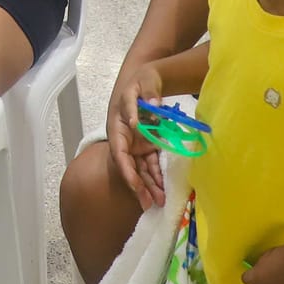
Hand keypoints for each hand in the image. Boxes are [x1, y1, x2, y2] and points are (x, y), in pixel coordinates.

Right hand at [106, 62, 166, 208]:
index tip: (134, 184)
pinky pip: (153, 163)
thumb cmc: (142, 80)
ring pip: (142, 168)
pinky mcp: (150, 145)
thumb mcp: (145, 81)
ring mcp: (138, 144)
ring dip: (150, 186)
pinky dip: (158, 176)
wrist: (150, 81)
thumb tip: (152, 106)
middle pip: (130, 166)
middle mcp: (126, 139)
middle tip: (148, 203)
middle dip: (139, 186)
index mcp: (119, 126)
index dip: (126, 169)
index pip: (119, 152)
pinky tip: (164, 190)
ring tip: (159, 202)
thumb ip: (149, 93)